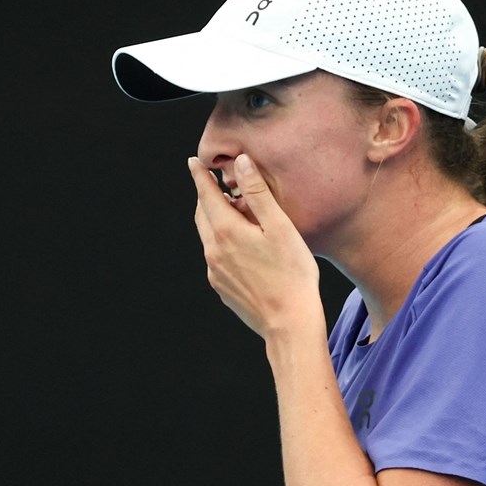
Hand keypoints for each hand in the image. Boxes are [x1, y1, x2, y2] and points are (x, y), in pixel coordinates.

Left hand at [188, 154, 320, 337]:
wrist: (289, 323)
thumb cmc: (292, 273)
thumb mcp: (280, 227)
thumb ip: (257, 193)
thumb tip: (240, 162)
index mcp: (227, 232)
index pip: (206, 194)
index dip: (200, 176)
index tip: (193, 162)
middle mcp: (214, 251)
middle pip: (203, 215)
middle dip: (207, 197)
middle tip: (215, 184)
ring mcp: (216, 272)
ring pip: (209, 237)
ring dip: (215, 220)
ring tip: (234, 213)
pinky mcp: (222, 288)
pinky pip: (216, 257)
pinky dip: (222, 243)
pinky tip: (242, 246)